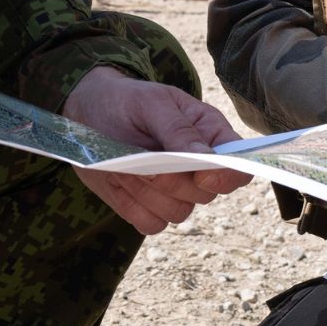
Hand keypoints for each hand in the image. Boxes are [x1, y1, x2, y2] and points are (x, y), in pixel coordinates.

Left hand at [60, 66, 253, 233]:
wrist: (88, 115)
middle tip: (144, 159)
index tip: (201, 174)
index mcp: (210, 135)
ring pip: (179, 212)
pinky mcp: (149, 208)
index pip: (238, 167)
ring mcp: (175, 191)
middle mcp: (198, 167)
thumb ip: (178, 129)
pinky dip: (134, 207)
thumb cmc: (126, 101)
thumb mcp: (151, 103)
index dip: (227, 176)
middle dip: (173, 181)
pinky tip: (121, 183)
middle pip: (206, 194)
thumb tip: (206, 158)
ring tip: (127, 166)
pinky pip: (152, 224)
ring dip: (149, 192)